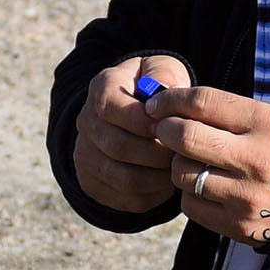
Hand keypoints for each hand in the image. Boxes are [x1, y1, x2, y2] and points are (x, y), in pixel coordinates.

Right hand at [72, 52, 195, 217]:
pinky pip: (126, 199)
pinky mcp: (93, 184)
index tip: (171, 126)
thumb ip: (165, 74)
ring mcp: (86, 156)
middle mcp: (86, 123)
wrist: (134, 118)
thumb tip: (165, 92)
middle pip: (119, 147)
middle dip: (158, 152)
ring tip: (178, 167)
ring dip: (158, 177)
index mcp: (101, 89)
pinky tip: (167, 181)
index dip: (144, 121)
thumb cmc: (156, 92)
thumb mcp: (163, 70)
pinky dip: (153, 195)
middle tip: (183, 153)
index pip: (111, 108)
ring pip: (124, 178)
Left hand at [147, 81, 269, 247]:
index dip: (171, 100)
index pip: (203, 102)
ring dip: (178, 164)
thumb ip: (225, 112)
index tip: (157, 104)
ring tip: (193, 160)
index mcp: (266, 124)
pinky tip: (206, 187)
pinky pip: (190, 204)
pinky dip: (190, 193)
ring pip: (182, 173)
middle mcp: (256, 160)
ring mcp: (246, 196)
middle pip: (185, 138)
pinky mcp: (237, 225)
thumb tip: (169, 106)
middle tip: (164, 130)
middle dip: (165, 130)